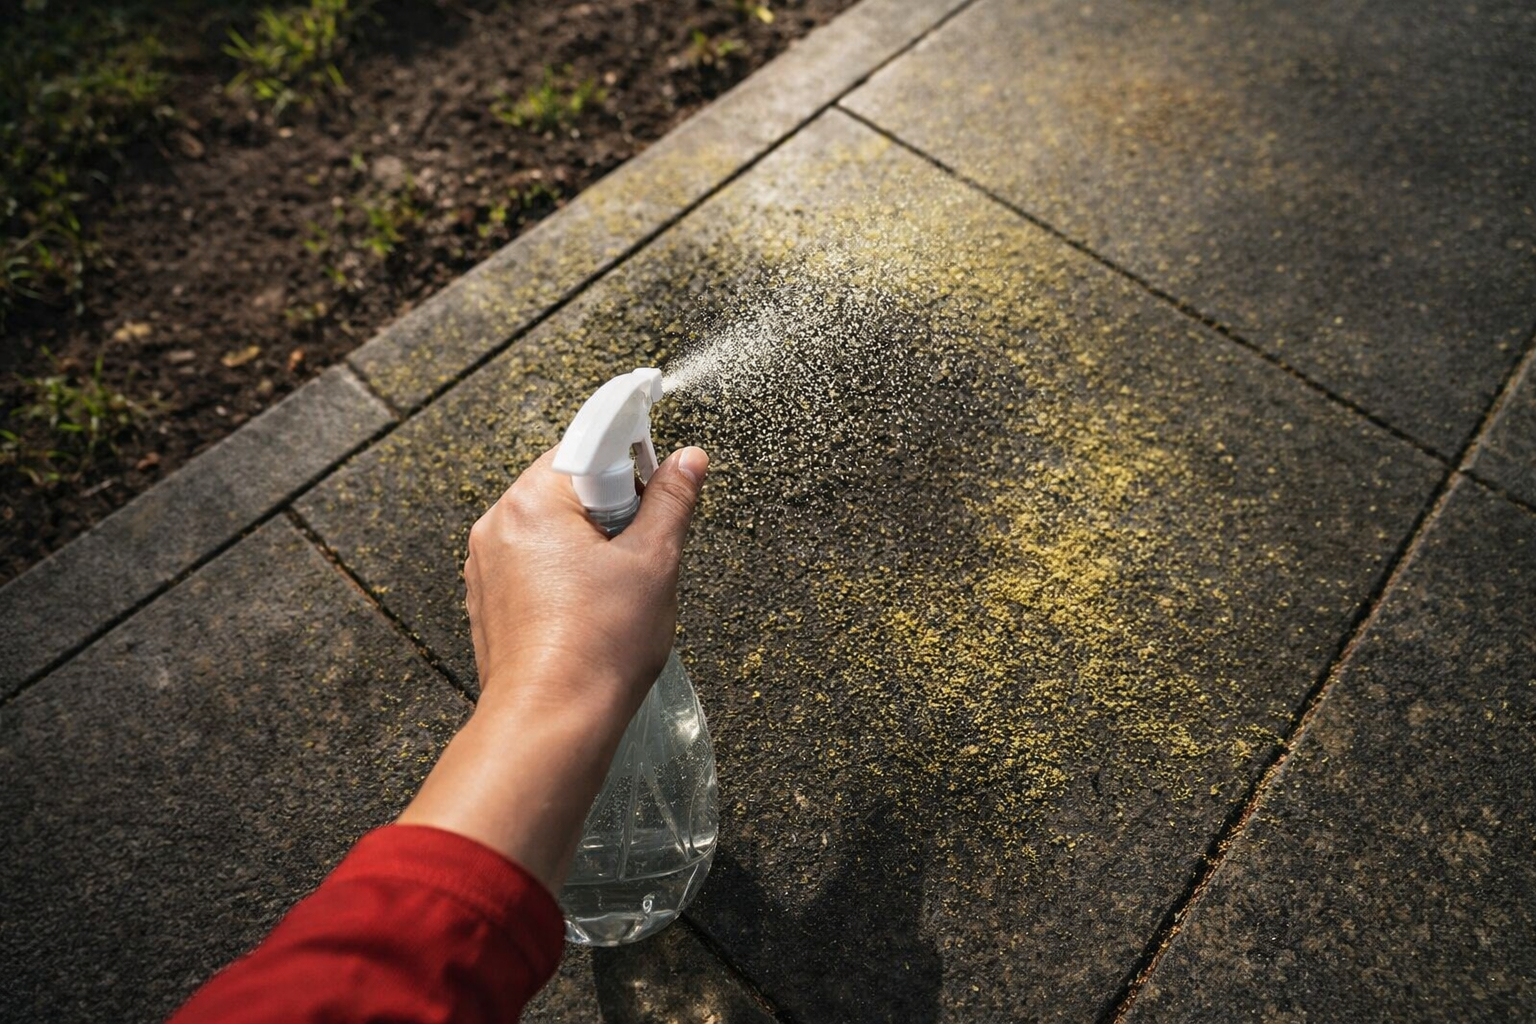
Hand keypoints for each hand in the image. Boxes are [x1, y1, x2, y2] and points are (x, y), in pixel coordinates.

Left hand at [399, 444, 707, 891]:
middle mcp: (498, 526)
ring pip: (552, 530)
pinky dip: (567, 576)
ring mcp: (487, 567)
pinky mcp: (489, 602)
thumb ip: (671, 501)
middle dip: (612, 510)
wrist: (550, 724)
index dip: (631, 462)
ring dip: (591, 545)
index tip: (658, 483)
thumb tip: (688, 460)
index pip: (586, 447)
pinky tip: (593, 612)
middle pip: (567, 488)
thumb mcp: (653, 563)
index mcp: (531, 503)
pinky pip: (534, 567)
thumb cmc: (598, 648)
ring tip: (617, 590)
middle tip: (640, 552)